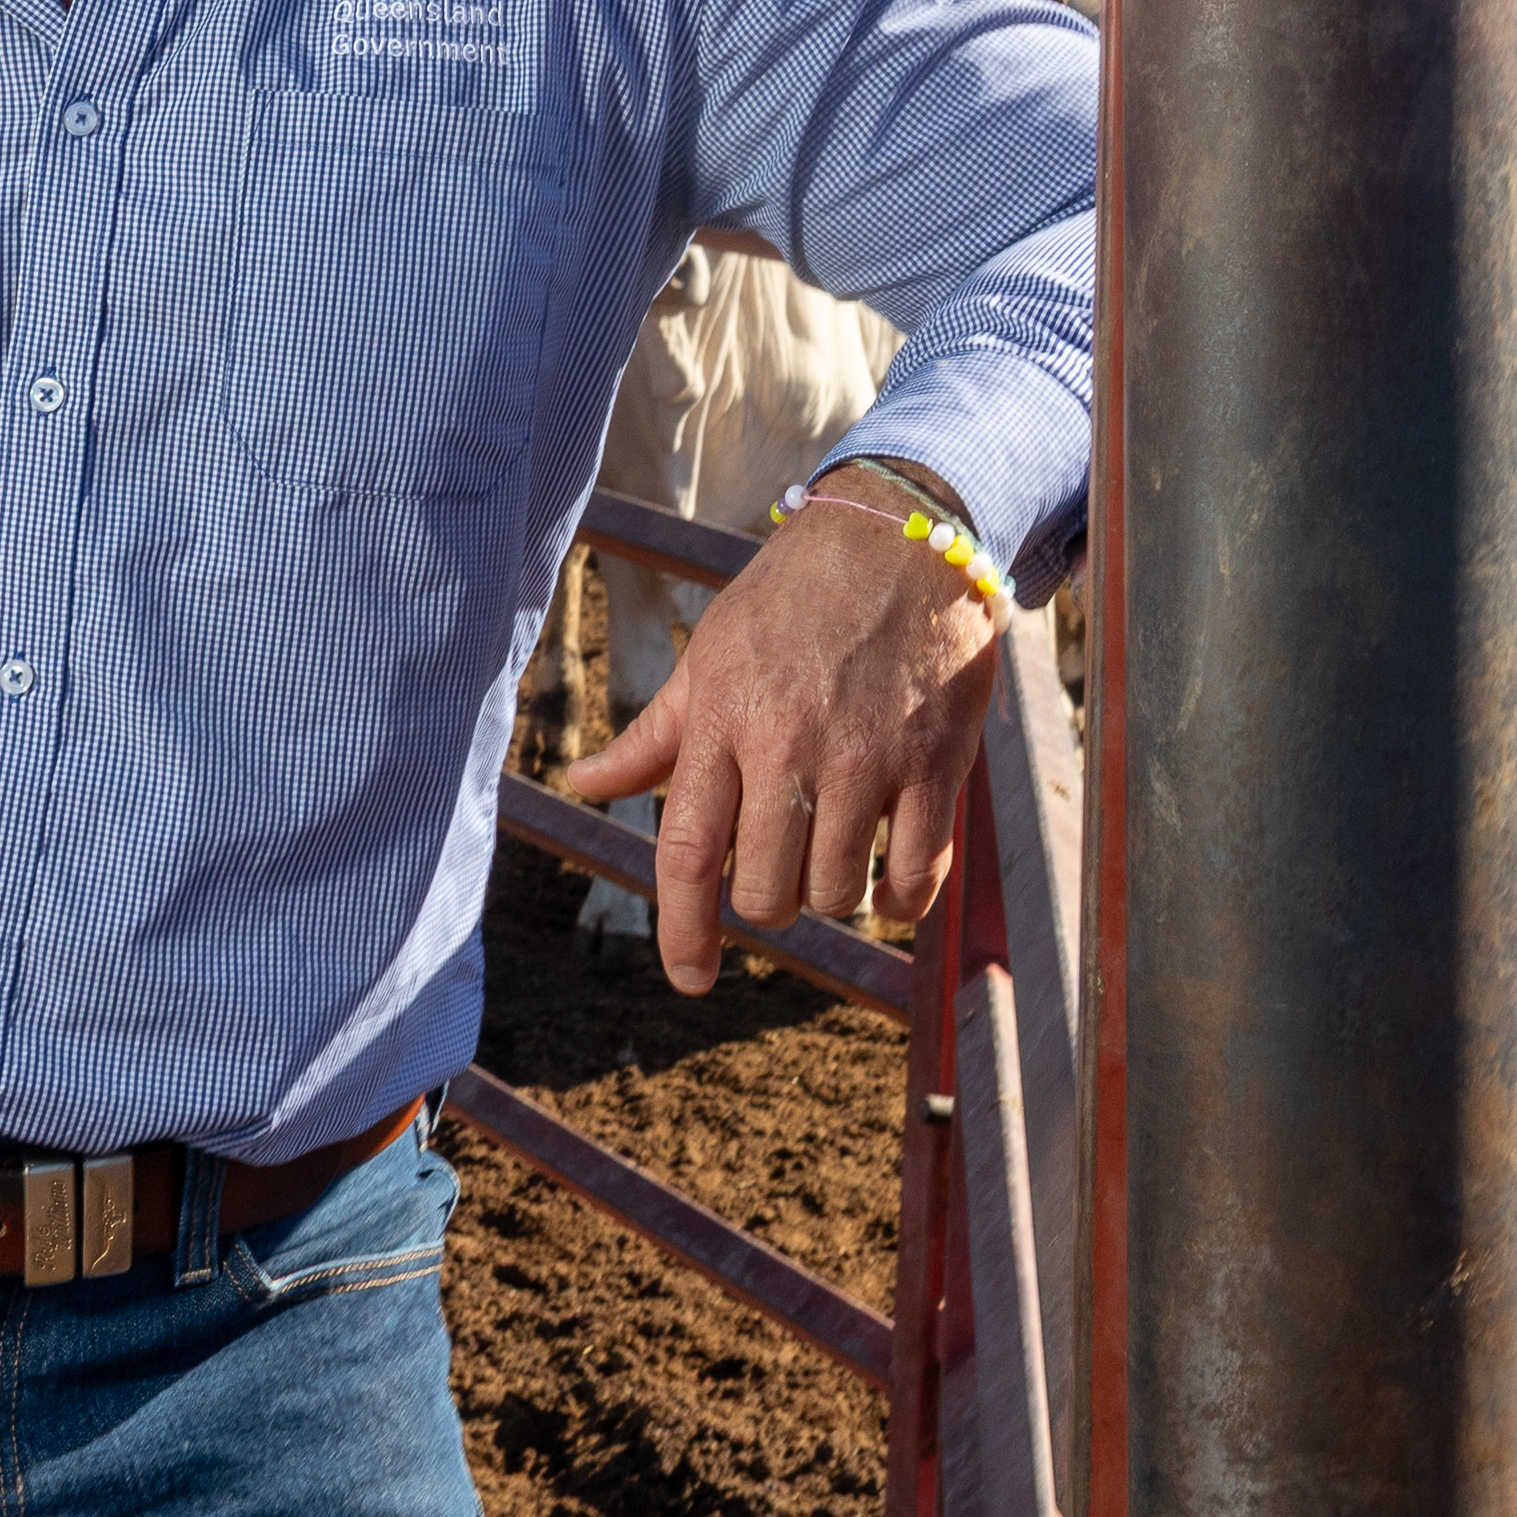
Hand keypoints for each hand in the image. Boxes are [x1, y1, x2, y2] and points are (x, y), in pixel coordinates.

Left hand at [551, 478, 1004, 996]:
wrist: (900, 536)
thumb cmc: (791, 599)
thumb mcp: (711, 655)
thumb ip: (653, 735)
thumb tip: (580, 781)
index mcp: (724, 720)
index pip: (689, 853)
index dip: (684, 932)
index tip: (690, 980)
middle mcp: (791, 744)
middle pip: (767, 890)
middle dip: (768, 901)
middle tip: (780, 866)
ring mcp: (868, 756)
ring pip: (838, 891)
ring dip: (834, 892)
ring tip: (838, 849)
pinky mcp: (936, 761)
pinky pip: (916, 874)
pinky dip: (903, 898)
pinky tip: (893, 878)